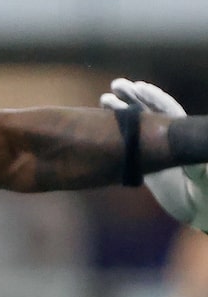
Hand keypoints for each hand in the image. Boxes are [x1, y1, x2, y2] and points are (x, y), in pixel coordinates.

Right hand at [101, 78, 207, 226]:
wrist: (196, 210)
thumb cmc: (205, 192)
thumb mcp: (202, 177)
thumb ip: (196, 166)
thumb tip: (191, 153)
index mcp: (181, 136)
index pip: (167, 110)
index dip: (153, 98)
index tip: (139, 87)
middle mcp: (167, 139)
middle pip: (149, 112)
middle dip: (133, 97)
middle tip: (115, 86)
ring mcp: (154, 151)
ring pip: (134, 126)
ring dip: (119, 111)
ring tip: (104, 99)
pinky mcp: (144, 165)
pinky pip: (126, 146)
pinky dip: (113, 135)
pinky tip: (99, 126)